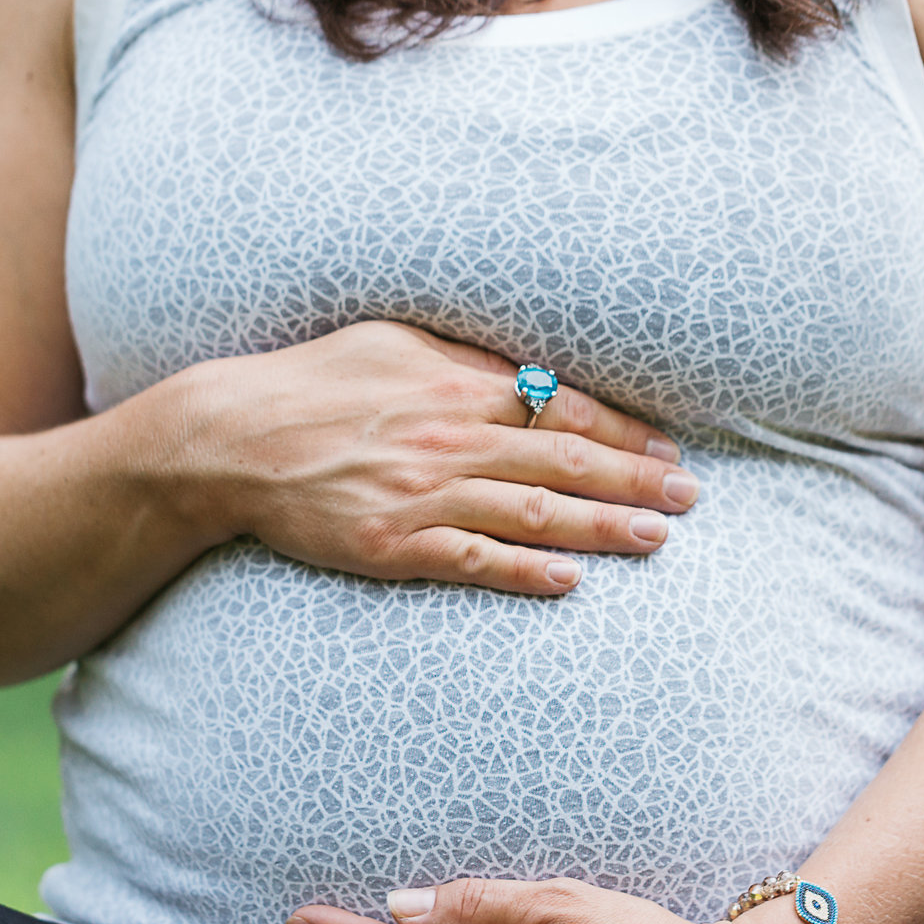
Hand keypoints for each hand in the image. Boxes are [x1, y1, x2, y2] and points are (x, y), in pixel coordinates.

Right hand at [172, 322, 701, 595]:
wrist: (232, 440)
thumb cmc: (310, 383)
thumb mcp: (391, 341)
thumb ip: (463, 358)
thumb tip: (526, 366)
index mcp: (455, 386)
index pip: (561, 407)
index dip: (623, 430)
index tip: (669, 448)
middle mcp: (449, 439)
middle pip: (564, 459)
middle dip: (636, 479)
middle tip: (692, 497)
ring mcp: (422, 496)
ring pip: (532, 512)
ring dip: (602, 526)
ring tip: (658, 538)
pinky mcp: (392, 545)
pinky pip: (472, 560)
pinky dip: (524, 572)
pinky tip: (571, 582)